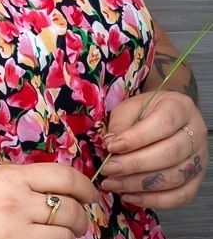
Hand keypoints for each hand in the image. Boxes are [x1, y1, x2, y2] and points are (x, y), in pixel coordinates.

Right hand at [0, 162, 99, 238]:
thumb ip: (26, 180)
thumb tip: (61, 187)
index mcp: (13, 177)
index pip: (63, 177)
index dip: (85, 186)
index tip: (91, 194)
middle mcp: (18, 203)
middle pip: (69, 210)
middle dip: (82, 216)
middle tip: (81, 219)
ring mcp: (17, 232)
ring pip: (64, 236)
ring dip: (71, 236)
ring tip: (66, 233)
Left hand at [100, 89, 207, 208]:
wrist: (166, 116)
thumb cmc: (148, 111)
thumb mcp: (131, 107)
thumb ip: (121, 123)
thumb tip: (110, 145)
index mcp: (180, 108)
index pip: (163, 124)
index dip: (136, 138)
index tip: (111, 146)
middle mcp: (195, 134)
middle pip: (169, 153)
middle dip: (134, 164)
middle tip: (109, 169)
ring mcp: (199, 159)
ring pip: (173, 178)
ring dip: (139, 185)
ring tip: (113, 183)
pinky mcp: (196, 180)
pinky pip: (179, 197)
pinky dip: (153, 201)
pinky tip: (130, 196)